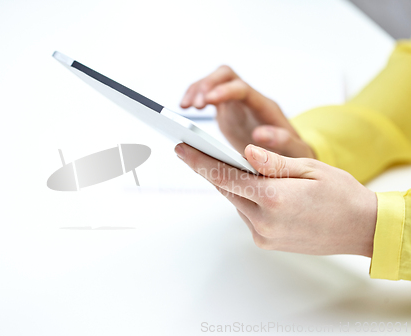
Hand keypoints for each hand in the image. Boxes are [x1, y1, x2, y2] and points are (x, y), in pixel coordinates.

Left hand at [174, 143, 376, 256]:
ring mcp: (264, 235)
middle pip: (226, 189)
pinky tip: (253, 188)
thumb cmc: (342, 195)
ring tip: (230, 166)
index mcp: (273, 198)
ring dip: (231, 185)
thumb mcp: (310, 169)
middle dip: (210, 169)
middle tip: (193, 151)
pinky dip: (245, 199)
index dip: (199, 160)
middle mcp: (263, 221)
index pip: (224, 175)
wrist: (362, 229)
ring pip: (236, 202)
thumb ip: (272, 163)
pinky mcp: (266, 242)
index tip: (180, 148)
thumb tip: (244, 152)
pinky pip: (247, 215)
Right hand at [180, 65, 314, 158]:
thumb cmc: (294, 152)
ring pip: (214, 82)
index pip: (243, 89)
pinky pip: (208, 95)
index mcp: (265, 107)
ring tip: (184, 106)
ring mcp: (237, 103)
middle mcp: (249, 99)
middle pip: (226, 76)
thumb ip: (282, 141)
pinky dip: (195, 98)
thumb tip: (261, 134)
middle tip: (193, 105)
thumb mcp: (295, 151)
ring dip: (197, 89)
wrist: (290, 153)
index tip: (207, 101)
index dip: (224, 92)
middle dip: (207, 85)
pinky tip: (185, 108)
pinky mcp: (226, 110)